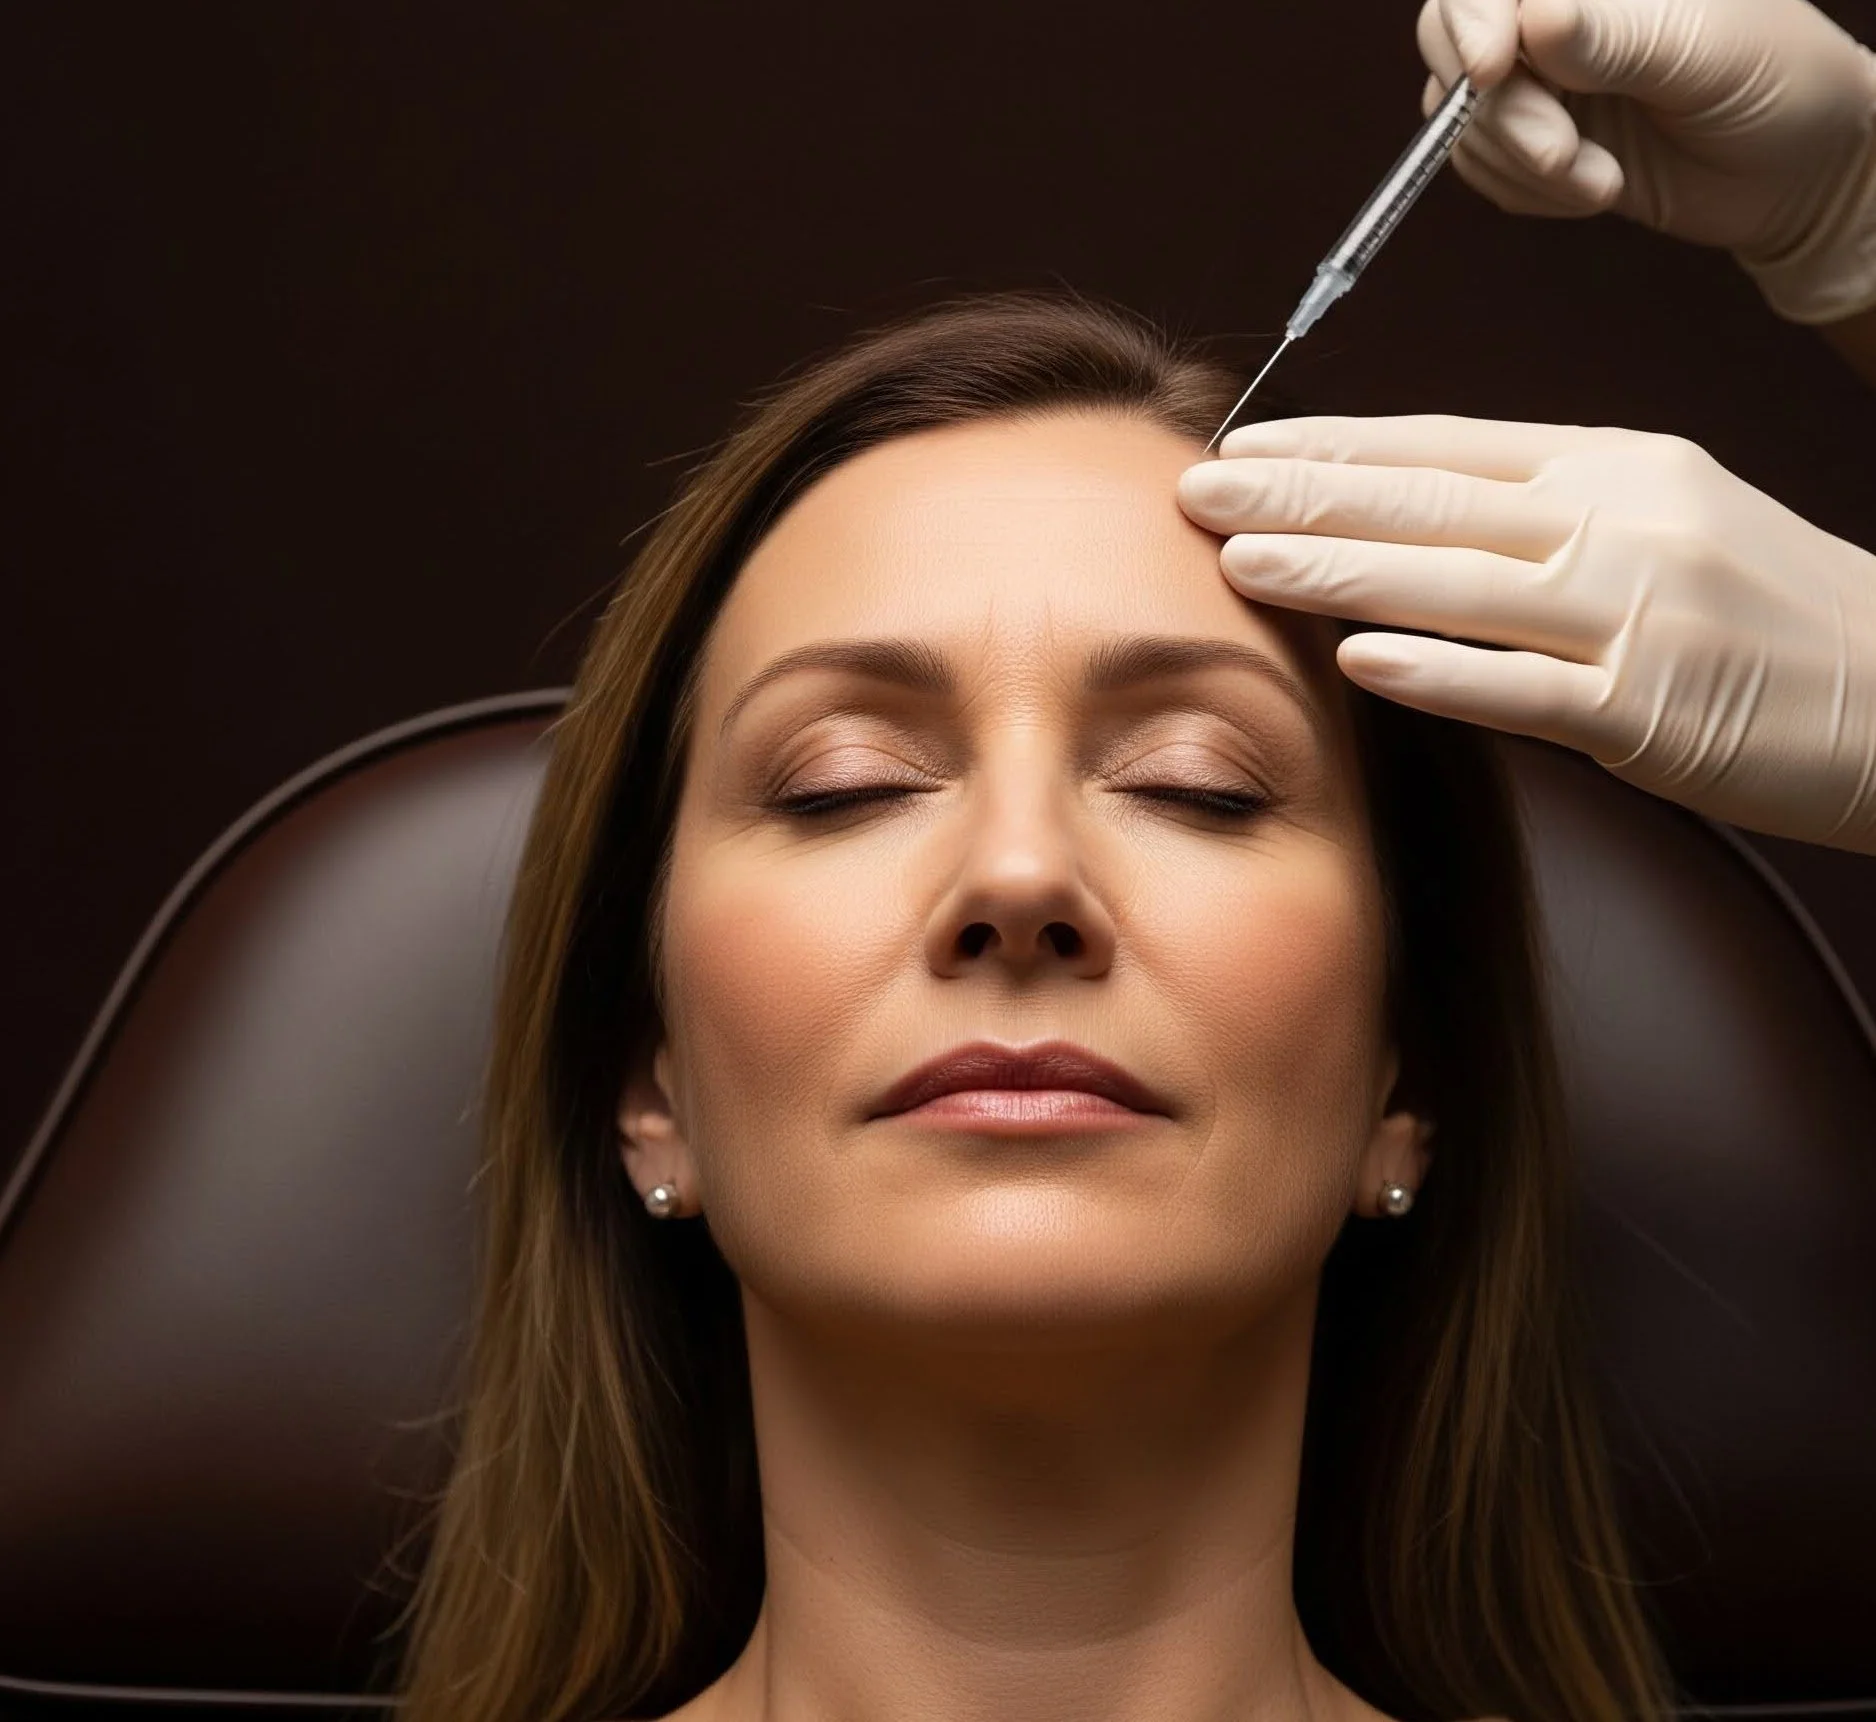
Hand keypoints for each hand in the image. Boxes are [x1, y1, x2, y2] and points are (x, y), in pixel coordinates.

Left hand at [1176, 414, 1875, 854]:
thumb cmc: (1764, 615)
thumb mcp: (1660, 525)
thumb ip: (1542, 518)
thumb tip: (1403, 523)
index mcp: (1615, 466)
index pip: (1445, 446)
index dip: (1336, 443)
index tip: (1243, 443)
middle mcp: (1622, 521)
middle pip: (1433, 499)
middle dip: (1304, 490)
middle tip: (1196, 485)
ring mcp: (1638, 611)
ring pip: (1460, 582)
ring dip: (1340, 568)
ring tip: (1239, 557)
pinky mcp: (1653, 706)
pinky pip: (1526, 687)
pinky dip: (1438, 671)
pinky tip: (1356, 658)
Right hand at [1416, 0, 1875, 323]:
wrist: (1795, 175)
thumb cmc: (1777, 85)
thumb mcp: (1701, 54)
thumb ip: (1613, 38)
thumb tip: (1533, 19)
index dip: (1471, 20)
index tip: (1490, 72)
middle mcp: (1556, 16)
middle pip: (1452, 43)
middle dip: (1498, 114)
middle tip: (1561, 155)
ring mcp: (1539, 79)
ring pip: (1463, 120)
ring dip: (1524, 167)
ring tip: (1602, 182)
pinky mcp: (1533, 139)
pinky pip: (1481, 168)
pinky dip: (1526, 192)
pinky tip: (1591, 189)